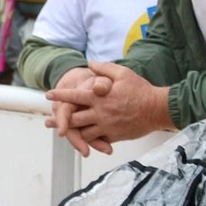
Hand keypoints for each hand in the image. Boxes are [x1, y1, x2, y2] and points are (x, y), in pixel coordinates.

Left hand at [46, 63, 171, 155]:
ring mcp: (106, 126)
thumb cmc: (140, 90)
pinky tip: (83, 140)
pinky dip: (89, 141)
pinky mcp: (113, 136)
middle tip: (48, 121)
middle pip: (73, 119)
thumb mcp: (123, 73)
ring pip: (82, 133)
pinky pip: (97, 140)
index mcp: (99, 97)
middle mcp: (100, 113)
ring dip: (71, 133)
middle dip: (59, 120)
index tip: (49, 95)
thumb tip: (90, 63)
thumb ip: (104, 69)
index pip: (74, 96)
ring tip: (63, 133)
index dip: (60, 95)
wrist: (156, 109)